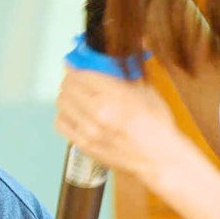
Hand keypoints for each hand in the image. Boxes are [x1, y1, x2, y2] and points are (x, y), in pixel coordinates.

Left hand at [54, 65, 185, 184]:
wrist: (158, 157)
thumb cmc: (157, 125)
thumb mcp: (146, 90)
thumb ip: (122, 74)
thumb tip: (104, 61)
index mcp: (116, 96)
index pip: (82, 74)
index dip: (77, 66)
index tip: (77, 64)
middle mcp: (99, 113)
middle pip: (68, 86)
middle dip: (72, 79)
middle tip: (78, 79)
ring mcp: (89, 131)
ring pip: (62, 103)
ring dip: (68, 95)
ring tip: (77, 96)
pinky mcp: (84, 145)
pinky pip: (60, 123)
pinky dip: (65, 114)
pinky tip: (74, 113)